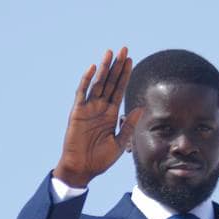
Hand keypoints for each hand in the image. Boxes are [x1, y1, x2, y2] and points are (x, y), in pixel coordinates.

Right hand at [53, 47, 143, 187]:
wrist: (82, 169)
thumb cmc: (99, 160)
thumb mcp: (119, 143)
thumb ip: (128, 125)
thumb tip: (140, 107)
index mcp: (111, 114)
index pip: (120, 90)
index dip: (125, 75)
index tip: (131, 60)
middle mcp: (100, 108)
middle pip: (111, 82)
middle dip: (117, 66)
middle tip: (124, 49)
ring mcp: (88, 108)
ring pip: (98, 83)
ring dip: (104, 68)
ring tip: (111, 53)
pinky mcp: (77, 112)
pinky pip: (82, 93)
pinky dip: (87, 80)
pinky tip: (93, 68)